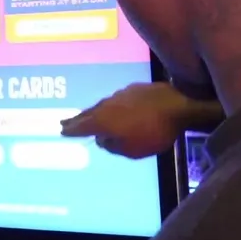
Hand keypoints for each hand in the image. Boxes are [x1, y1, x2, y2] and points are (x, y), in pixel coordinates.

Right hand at [60, 83, 206, 159]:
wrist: (178, 105)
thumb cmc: (154, 133)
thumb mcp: (132, 151)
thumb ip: (113, 147)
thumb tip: (102, 140)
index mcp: (103, 121)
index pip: (81, 126)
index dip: (71, 130)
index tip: (62, 131)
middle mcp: (107, 105)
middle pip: (88, 113)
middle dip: (77, 119)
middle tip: (65, 122)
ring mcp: (120, 94)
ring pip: (102, 104)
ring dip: (94, 111)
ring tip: (88, 115)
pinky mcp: (134, 89)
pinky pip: (116, 99)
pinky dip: (111, 106)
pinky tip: (114, 108)